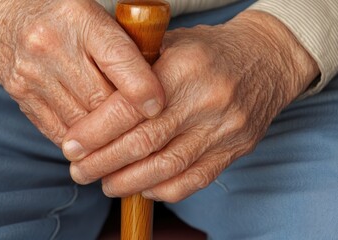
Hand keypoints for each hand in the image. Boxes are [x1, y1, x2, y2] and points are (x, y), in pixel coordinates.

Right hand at [0, 0, 164, 144]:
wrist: (5, 17)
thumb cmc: (63, 18)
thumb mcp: (95, 16)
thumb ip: (124, 45)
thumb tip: (151, 89)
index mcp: (79, 18)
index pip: (118, 58)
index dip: (142, 88)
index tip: (156, 107)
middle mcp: (51, 46)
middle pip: (99, 99)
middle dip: (125, 117)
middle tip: (141, 125)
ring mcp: (32, 74)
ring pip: (80, 122)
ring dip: (104, 135)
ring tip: (119, 136)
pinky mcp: (21, 96)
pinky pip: (58, 131)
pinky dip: (81, 140)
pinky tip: (93, 139)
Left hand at [62, 11, 318, 201]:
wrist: (266, 60)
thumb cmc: (208, 51)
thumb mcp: (172, 45)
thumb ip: (136, 71)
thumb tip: (93, 104)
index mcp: (183, 68)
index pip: (130, 108)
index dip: (95, 132)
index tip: (71, 146)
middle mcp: (205, 101)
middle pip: (145, 143)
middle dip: (103, 163)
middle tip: (79, 171)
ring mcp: (223, 129)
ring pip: (167, 167)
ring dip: (129, 182)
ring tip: (105, 185)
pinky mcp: (234, 149)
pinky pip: (194, 180)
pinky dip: (163, 190)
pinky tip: (143, 190)